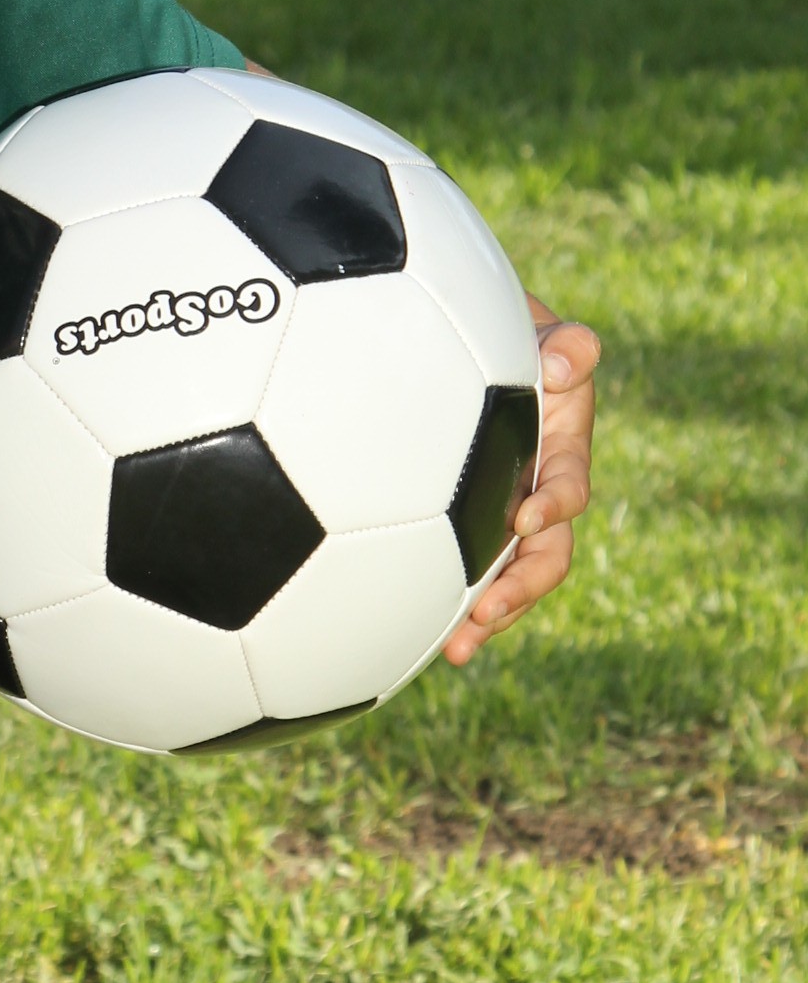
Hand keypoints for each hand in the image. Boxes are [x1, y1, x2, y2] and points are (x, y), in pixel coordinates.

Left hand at [440, 300, 598, 665]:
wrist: (473, 342)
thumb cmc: (506, 333)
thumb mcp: (541, 332)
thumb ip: (567, 344)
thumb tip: (564, 365)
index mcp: (560, 450)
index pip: (569, 487)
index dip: (555, 506)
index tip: (525, 518)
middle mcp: (538, 491)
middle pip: (547, 555)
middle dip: (521, 590)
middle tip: (485, 616)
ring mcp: (505, 513)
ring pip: (508, 577)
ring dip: (489, 616)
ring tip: (455, 651)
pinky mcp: (469, 526)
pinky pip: (466, 571)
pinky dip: (449, 603)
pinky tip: (413, 633)